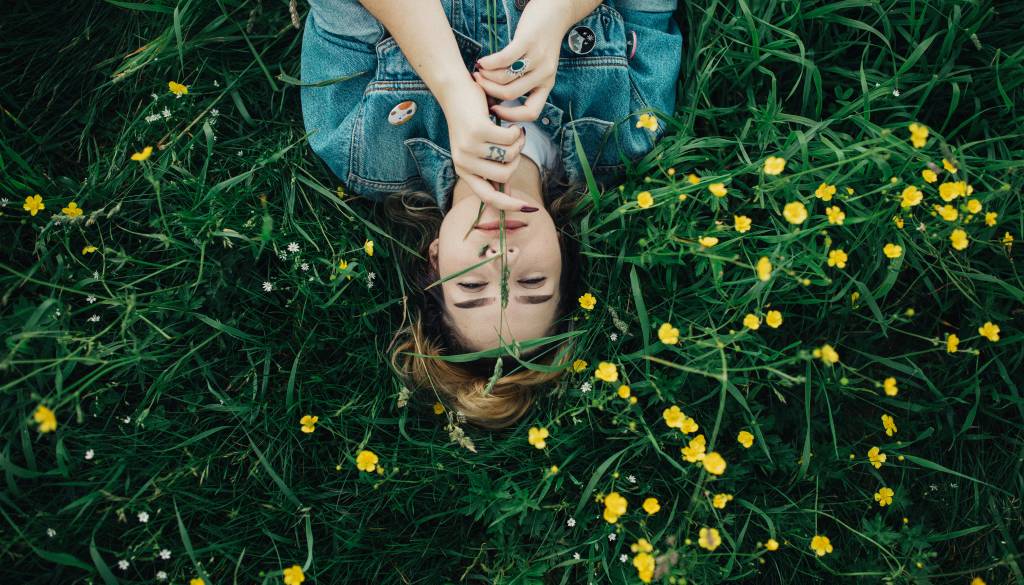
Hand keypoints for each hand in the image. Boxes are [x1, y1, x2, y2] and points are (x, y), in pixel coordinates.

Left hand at [440, 79, 528, 208]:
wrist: (455, 91)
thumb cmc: (471, 120)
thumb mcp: (477, 148)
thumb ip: (490, 168)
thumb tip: (506, 192)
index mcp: (463, 170)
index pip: (488, 197)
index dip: (508, 205)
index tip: (528, 208)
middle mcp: (464, 162)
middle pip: (505, 175)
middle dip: (517, 158)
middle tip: (514, 141)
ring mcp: (469, 147)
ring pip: (510, 156)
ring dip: (517, 142)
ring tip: (511, 129)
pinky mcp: (478, 130)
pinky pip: (510, 139)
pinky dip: (515, 130)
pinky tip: (509, 121)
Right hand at [471, 1, 570, 121]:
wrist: (556, 13)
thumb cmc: (542, 42)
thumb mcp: (540, 67)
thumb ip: (525, 82)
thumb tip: (497, 98)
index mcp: (547, 85)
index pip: (531, 112)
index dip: (510, 116)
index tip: (494, 109)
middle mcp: (545, 74)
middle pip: (511, 95)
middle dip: (489, 91)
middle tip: (478, 83)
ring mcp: (537, 58)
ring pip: (505, 78)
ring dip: (486, 76)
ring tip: (479, 70)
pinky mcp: (528, 41)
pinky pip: (504, 59)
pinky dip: (488, 62)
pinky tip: (482, 61)